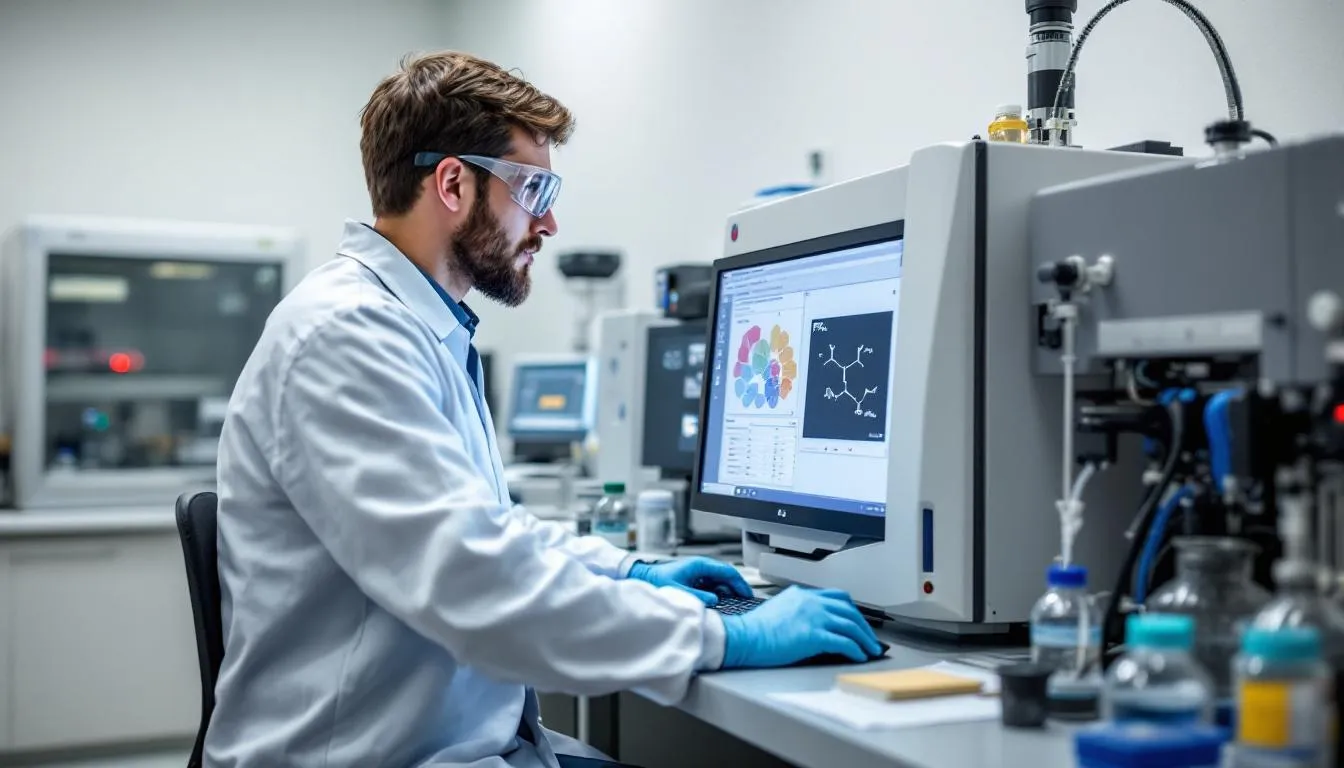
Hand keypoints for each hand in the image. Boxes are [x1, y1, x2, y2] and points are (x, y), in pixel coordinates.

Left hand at [627, 557, 752, 605]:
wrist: (644, 576)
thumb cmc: (658, 580)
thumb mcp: (680, 591)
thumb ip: (699, 596)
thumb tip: (715, 600)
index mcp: (700, 565)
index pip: (727, 571)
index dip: (739, 583)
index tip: (747, 593)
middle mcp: (701, 566)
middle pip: (726, 575)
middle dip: (736, 587)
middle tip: (744, 599)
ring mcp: (698, 571)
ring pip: (720, 579)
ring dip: (727, 590)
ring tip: (733, 602)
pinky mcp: (694, 577)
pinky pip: (711, 583)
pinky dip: (718, 591)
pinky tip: (719, 601)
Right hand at [719, 586, 882, 668]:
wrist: (744, 637)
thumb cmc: (754, 630)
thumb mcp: (778, 610)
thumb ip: (796, 611)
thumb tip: (809, 626)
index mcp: (802, 595)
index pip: (836, 597)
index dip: (852, 610)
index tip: (858, 621)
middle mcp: (811, 602)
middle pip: (849, 609)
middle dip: (864, 625)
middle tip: (871, 638)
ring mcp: (814, 617)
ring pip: (851, 625)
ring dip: (865, 639)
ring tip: (871, 650)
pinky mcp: (814, 635)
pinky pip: (844, 642)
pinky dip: (856, 649)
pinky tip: (859, 656)